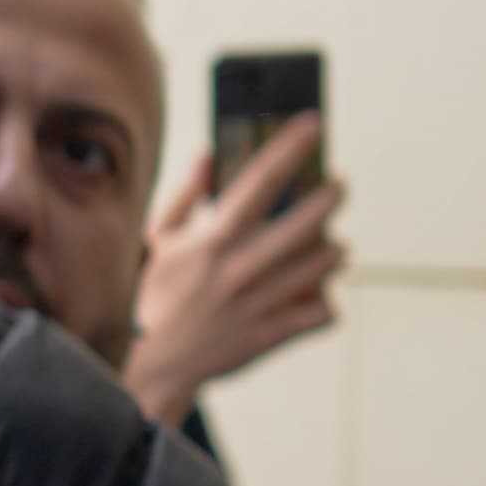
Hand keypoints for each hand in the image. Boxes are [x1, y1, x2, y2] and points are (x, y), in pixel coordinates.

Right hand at [124, 117, 344, 426]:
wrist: (150, 361)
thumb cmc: (151, 296)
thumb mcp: (158, 240)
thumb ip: (185, 196)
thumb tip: (209, 156)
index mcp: (210, 240)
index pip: (259, 182)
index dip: (290, 148)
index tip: (313, 124)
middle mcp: (238, 268)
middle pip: (306, 223)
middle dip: (329, 198)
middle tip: (335, 187)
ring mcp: (259, 303)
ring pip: (323, 265)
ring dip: (331, 250)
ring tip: (326, 245)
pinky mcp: (272, 333)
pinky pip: (323, 312)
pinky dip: (324, 302)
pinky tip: (313, 295)